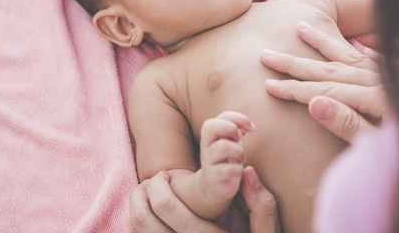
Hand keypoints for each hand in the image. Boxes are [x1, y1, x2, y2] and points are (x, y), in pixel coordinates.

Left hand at [129, 168, 280, 231]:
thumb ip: (262, 207)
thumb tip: (247, 171)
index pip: (166, 207)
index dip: (158, 185)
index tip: (165, 175)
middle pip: (142, 219)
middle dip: (140, 193)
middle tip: (150, 182)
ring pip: (139, 232)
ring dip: (136, 209)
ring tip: (145, 196)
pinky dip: (142, 228)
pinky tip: (152, 219)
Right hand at [199, 111, 254, 201]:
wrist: (215, 186)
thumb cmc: (227, 160)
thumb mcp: (233, 143)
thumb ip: (237, 131)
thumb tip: (245, 127)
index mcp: (213, 135)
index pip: (221, 117)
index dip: (237, 118)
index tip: (251, 128)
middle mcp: (207, 145)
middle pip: (210, 126)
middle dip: (230, 128)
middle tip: (239, 138)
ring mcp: (207, 161)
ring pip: (222, 147)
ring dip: (238, 151)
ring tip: (240, 158)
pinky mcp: (211, 177)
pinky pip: (227, 169)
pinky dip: (237, 170)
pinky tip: (237, 171)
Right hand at [261, 21, 388, 141]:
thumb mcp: (382, 144)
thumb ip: (350, 125)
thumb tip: (314, 102)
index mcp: (375, 99)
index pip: (324, 90)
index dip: (295, 89)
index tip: (269, 84)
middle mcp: (382, 81)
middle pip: (330, 68)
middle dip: (296, 62)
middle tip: (267, 54)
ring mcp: (396, 76)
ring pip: (351, 56)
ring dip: (322, 42)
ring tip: (301, 28)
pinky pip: (377, 57)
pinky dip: (360, 47)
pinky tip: (354, 41)